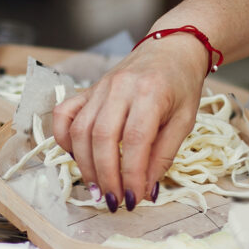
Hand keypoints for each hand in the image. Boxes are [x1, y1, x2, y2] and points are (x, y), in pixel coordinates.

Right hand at [52, 32, 207, 211]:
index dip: (131, 174)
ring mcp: (99, 88)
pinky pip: (64, 115)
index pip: (135, 140)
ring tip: (98, 188)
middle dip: (106, 176)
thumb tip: (145, 190)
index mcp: (150, 93)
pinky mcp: (87, 91)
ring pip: (80, 131)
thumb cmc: (181, 84)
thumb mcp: (184, 120)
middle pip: (102, 137)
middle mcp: (119, 88)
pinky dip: (63, 139)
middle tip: (114, 201)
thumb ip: (164, 155)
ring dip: (85, 166)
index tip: (133, 198)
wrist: (170, 48)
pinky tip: (77, 157)